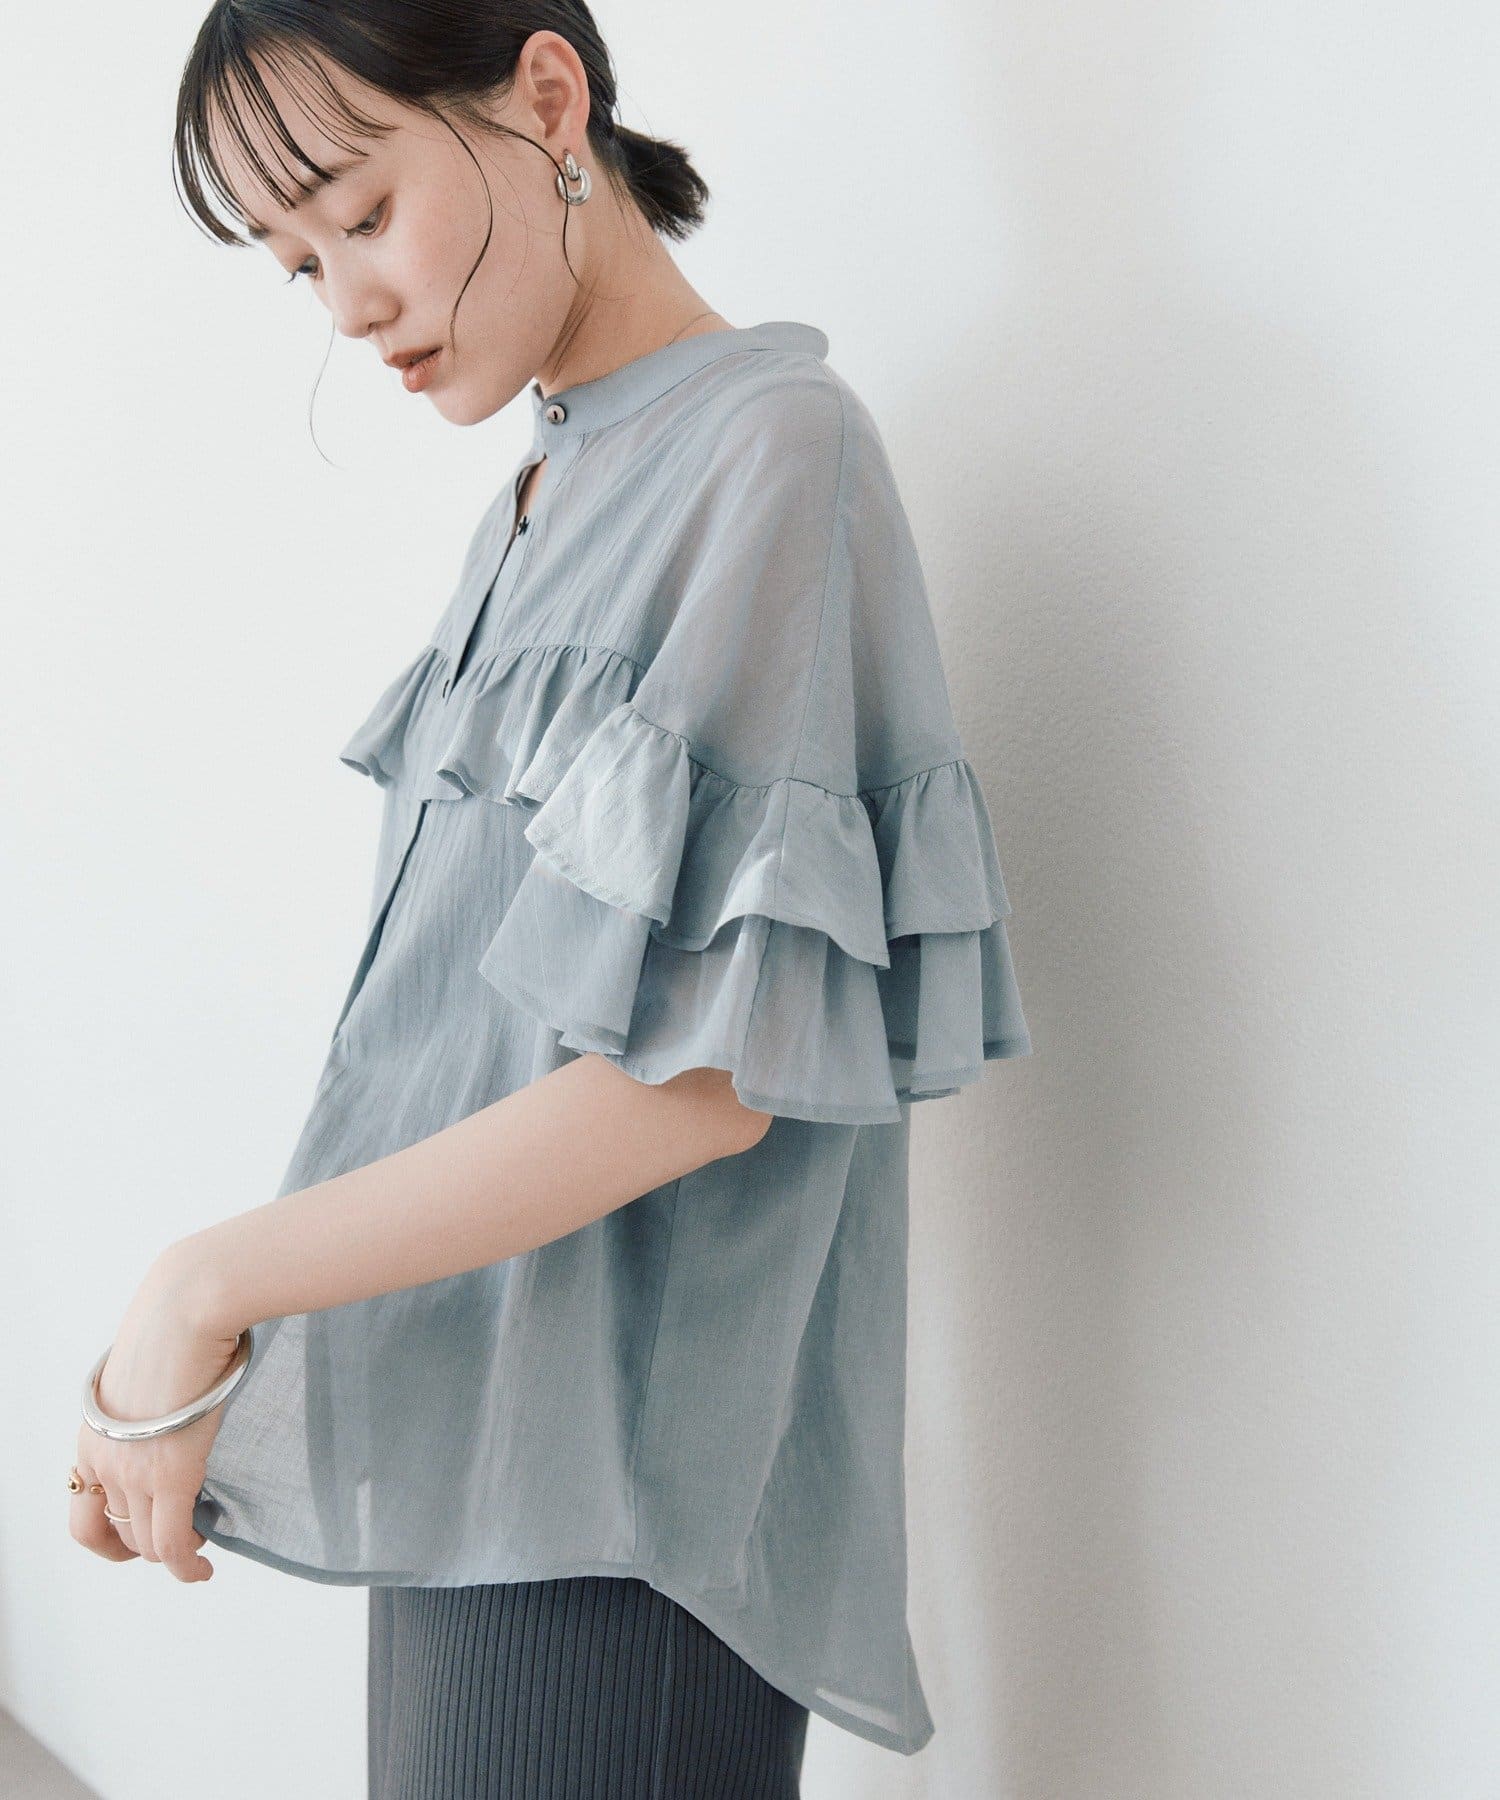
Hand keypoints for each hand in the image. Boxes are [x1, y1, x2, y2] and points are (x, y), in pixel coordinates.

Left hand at [68, 1260, 241, 1583]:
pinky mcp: (171, 1475)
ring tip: (198, 1550)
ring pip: (146, 1542)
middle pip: (115, 1531)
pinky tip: (201, 1570)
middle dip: (145, 1544)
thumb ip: (151, 1391)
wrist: (187, 1307)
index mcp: (93, 1432)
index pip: (83, 1507)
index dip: (108, 1532)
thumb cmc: (177, 1317)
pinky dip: (186, 1567)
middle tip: (178, 1539)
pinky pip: (172, 1545)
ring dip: (172, 1553)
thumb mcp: (148, 1362)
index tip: (139, 1529)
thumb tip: (177, 1388)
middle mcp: (103, 1460)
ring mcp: (134, 1471)